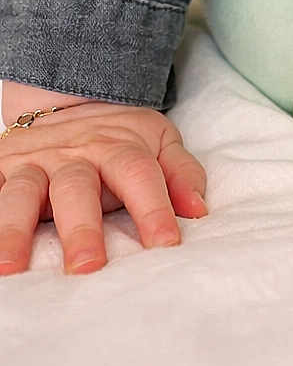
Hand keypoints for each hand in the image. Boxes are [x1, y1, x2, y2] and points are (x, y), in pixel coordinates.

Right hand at [0, 102, 207, 274]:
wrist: (65, 97)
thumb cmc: (116, 136)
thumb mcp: (157, 141)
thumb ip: (181, 173)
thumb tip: (198, 210)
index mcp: (116, 145)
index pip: (139, 175)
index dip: (154, 209)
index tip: (166, 245)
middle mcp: (71, 154)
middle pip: (77, 188)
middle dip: (82, 229)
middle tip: (88, 268)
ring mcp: (31, 163)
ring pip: (22, 192)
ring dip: (14, 230)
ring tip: (10, 268)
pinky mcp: (0, 170)